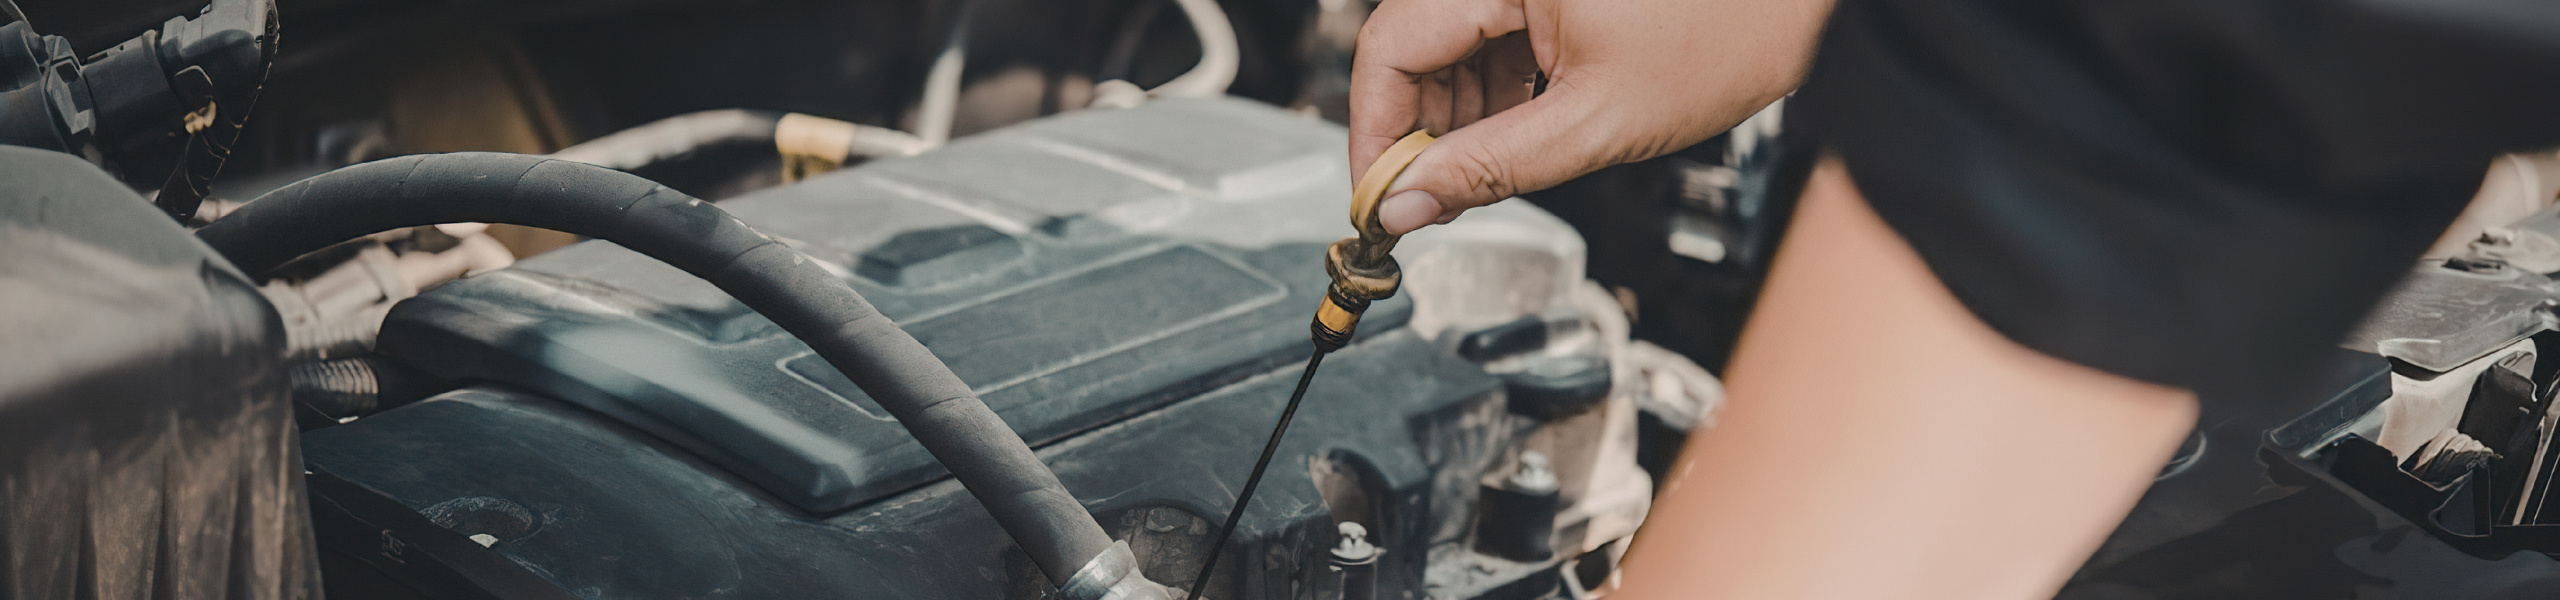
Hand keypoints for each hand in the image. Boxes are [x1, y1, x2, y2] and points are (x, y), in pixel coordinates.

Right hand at [1349, 0, 1833, 232]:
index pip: (1388, 48)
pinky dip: (1493, 90)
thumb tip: (1409, 204)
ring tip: (1480, 176)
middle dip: (1415, 131)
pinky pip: (1491, 33)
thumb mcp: (1595, 123)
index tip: (1377, 199)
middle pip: (1412, 45)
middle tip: (1426, 204)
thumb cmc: (1730, 31)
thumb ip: (1490, 168)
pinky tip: (1512, 135)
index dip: (1373, 133)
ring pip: (1449, 44)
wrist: (1809, 0)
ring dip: (1454, 116)